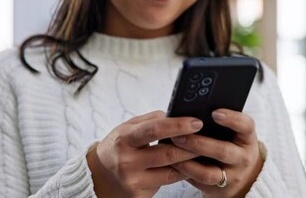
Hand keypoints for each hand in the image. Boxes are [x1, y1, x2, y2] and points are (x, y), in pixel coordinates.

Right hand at [86, 110, 202, 197]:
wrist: (97, 177)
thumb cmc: (116, 148)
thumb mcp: (126, 129)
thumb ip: (149, 121)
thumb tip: (174, 115)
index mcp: (124, 139)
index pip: (154, 130)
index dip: (178, 125)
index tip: (196, 122)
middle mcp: (128, 161)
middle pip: (167, 154)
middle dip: (191, 146)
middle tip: (208, 138)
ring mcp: (133, 180)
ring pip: (171, 172)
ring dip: (190, 162)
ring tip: (203, 152)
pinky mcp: (139, 195)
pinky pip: (167, 183)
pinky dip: (181, 174)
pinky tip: (190, 167)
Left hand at [170, 109, 262, 197]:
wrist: (244, 176)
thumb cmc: (232, 145)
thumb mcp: (234, 133)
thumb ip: (219, 123)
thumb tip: (190, 111)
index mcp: (247, 138)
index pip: (246, 126)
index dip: (232, 119)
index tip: (215, 112)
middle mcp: (243, 158)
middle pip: (223, 151)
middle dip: (199, 143)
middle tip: (179, 135)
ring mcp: (232, 176)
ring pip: (209, 173)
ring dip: (187, 162)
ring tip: (172, 151)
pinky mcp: (219, 190)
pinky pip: (199, 182)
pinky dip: (185, 172)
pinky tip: (173, 163)